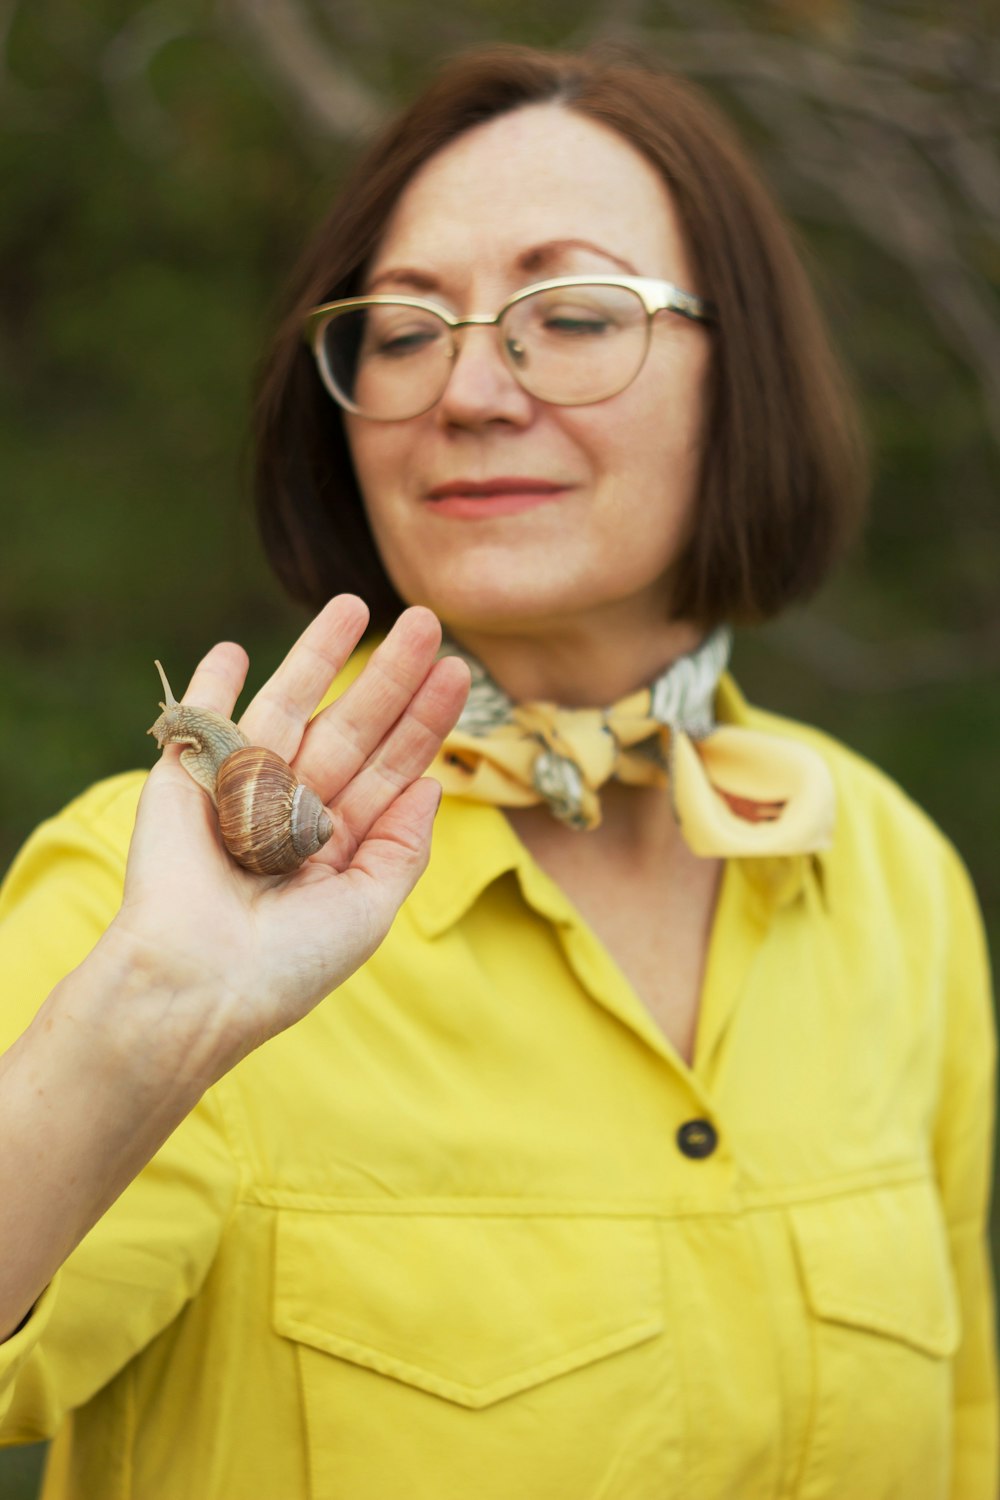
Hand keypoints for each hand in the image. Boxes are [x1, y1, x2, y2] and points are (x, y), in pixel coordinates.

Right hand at [105, 596, 469, 1074]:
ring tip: (355, 604)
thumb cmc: (288, 963)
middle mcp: (292, 811)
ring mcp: (240, 791)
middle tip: (428, 622)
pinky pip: (203, 722)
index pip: (391, 767)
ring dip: (318, 655)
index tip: (459, 673)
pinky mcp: (185, 781)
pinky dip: (212, 684)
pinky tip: (234, 649)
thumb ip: (402, 847)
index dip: (426, 722)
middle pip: (352, 728)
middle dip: (390, 677)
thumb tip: (433, 785)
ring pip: (288, 707)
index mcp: (337, 844)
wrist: (196, 982)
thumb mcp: (370, 911)